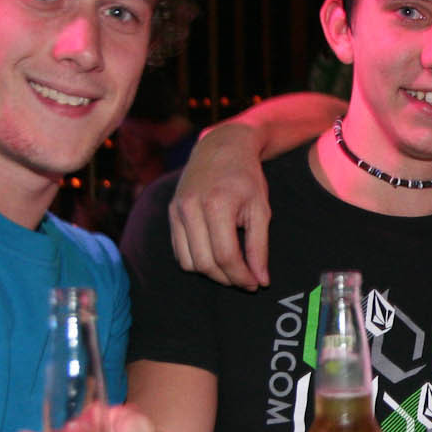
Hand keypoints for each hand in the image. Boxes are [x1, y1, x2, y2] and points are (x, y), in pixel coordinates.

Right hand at [169, 121, 271, 288]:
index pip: (226, 256)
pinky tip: (215, 256)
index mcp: (217, 205)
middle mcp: (191, 208)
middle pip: (205, 263)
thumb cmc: (246, 178)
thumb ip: (259, 247)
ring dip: (211, 273)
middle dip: (228, 279)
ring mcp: (177, 210)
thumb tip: (261, 280)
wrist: (221, 147)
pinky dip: (196, 261)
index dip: (241, 276)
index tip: (255, 284)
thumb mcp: (261, 209)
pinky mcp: (170, 213)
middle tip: (246, 280)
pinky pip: (179, 251)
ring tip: (231, 269)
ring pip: (188, 262)